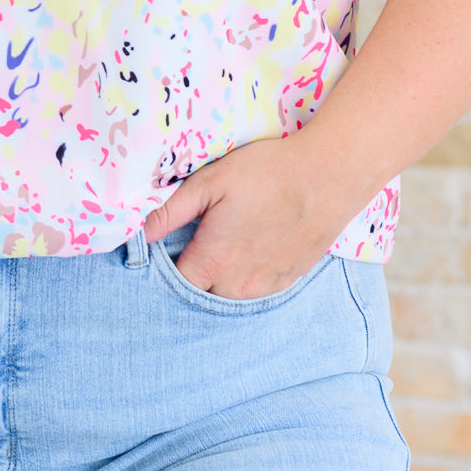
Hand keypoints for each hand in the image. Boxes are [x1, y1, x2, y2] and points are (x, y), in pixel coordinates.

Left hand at [141, 135, 350, 299]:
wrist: (328, 176)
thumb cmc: (267, 173)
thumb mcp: (212, 182)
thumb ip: (172, 211)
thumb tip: (143, 232)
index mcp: (213, 260)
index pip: (176, 284)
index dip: (166, 268)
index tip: (169, 248)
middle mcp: (238, 284)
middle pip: (202, 295)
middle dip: (195, 275)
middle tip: (199, 242)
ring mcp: (266, 286)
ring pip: (230, 297)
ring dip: (221, 280)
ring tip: (227, 245)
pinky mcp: (288, 280)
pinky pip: (257, 292)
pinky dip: (247, 279)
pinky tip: (252, 250)